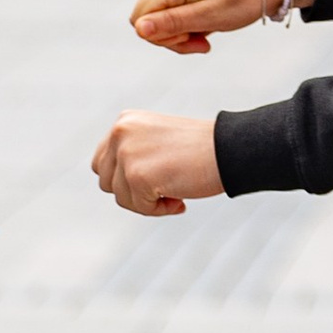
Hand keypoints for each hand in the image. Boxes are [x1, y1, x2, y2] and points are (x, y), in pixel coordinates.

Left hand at [91, 110, 222, 215]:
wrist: (231, 148)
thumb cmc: (201, 150)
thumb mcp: (157, 142)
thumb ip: (133, 154)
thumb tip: (113, 183)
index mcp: (124, 122)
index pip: (102, 163)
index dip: (124, 179)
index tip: (153, 179)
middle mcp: (120, 133)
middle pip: (106, 182)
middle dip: (132, 192)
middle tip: (164, 188)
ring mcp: (126, 153)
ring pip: (121, 197)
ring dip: (147, 202)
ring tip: (175, 190)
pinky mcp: (137, 175)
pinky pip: (139, 207)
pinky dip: (159, 209)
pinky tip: (181, 199)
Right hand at [129, 0, 312, 52]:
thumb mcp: (210, 17)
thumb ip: (172, 23)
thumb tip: (139, 29)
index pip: (141, 20)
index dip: (163, 37)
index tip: (194, 39)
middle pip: (146, 17)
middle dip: (172, 35)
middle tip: (203, 41)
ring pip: (154, 14)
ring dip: (179, 28)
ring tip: (206, 28)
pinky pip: (162, 5)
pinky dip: (181, 17)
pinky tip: (202, 16)